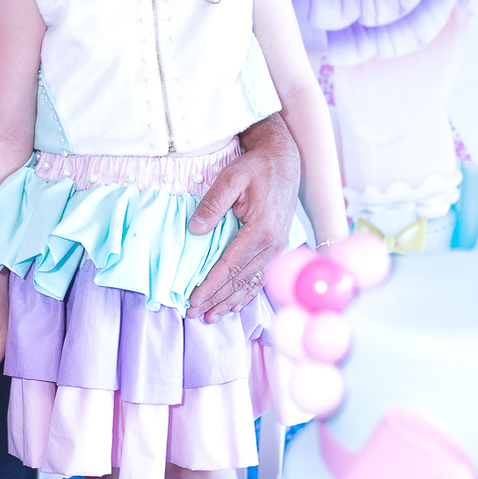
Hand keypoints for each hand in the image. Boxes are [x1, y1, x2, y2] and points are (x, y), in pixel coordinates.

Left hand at [187, 115, 299, 321]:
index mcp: (260, 230)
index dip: (210, 286)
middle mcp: (272, 245)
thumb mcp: (231, 177)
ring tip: (210, 317)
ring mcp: (277, 248)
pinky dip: (246, 294)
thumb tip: (195, 230)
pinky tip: (233, 304)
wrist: (285, 161)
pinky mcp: (277, 247)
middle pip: (239, 281)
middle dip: (215, 300)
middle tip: (192, 315)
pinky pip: (261, 277)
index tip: (192, 300)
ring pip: (251, 284)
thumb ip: (213, 203)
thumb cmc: (257, 167)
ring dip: (230, 302)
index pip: (230, 267)